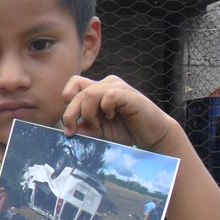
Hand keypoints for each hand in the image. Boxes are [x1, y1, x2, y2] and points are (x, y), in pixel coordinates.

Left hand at [61, 75, 175, 151]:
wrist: (152, 135)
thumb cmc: (126, 131)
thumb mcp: (100, 132)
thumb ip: (85, 129)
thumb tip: (70, 129)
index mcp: (97, 90)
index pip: (74, 85)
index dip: (67, 102)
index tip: (69, 126)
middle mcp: (106, 85)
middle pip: (77, 90)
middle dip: (71, 113)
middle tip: (73, 131)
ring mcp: (117, 87)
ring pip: (90, 93)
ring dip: (88, 113)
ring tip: (97, 125)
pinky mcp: (128, 94)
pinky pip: (109, 96)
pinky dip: (106, 109)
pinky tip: (112, 116)